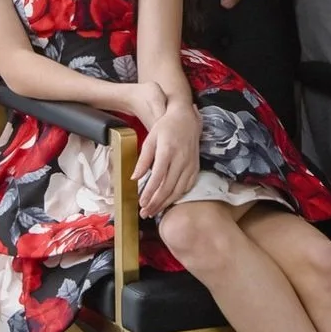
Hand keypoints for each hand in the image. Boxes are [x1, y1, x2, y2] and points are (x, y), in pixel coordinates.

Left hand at [130, 95, 200, 217]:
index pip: (158, 177)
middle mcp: (181, 159)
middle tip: (145, 213)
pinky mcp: (195, 167)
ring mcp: (190, 164)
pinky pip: (188, 186)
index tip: (142, 203)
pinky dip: (178, 196)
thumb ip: (143, 159)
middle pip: (168, 187)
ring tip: (154, 211)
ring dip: (166, 203)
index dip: (149, 193)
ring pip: (179, 190)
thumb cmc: (166, 127)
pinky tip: (169, 202)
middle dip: (156, 203)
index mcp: (167, 151)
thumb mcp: (150, 139)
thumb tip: (134, 178)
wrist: (186, 118)